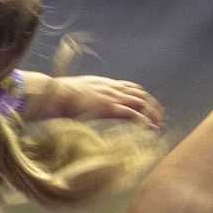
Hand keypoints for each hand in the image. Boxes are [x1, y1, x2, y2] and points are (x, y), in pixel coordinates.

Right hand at [45, 74, 163, 128]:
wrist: (54, 94)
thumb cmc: (59, 95)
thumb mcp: (75, 91)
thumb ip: (85, 96)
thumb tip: (81, 103)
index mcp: (105, 83)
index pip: (131, 87)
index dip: (142, 97)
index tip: (148, 106)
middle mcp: (112, 88)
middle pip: (140, 94)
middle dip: (152, 106)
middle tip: (158, 118)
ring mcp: (112, 97)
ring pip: (141, 102)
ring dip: (152, 114)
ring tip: (157, 125)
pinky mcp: (109, 107)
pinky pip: (132, 114)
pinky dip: (143, 121)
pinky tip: (149, 128)